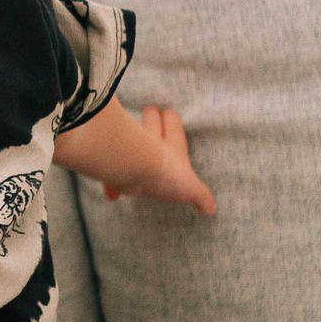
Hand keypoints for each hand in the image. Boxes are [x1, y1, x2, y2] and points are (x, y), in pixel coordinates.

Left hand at [101, 104, 216, 213]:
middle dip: (151, 118)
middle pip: (150, 122)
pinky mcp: (114, 160)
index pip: (174, 124)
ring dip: (129, 143)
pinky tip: (111, 194)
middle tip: (150, 113)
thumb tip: (210, 209)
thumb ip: (199, 196)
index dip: (172, 118)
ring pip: (129, 136)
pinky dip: (110, 183)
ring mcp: (131, 149)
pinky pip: (110, 168)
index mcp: (172, 147)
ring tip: (129, 154)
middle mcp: (151, 143)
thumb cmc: (166, 172)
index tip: (169, 112)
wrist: (135, 167)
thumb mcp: (189, 187)